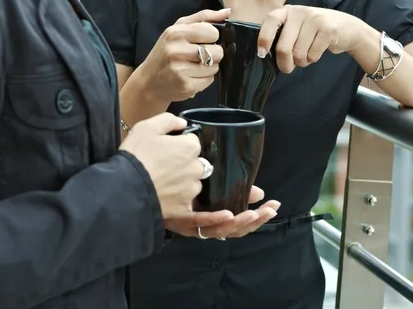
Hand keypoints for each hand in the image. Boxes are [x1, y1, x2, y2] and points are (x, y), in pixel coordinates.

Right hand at [119, 112, 205, 222]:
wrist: (128, 188)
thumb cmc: (137, 154)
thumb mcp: (147, 127)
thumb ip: (169, 120)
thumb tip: (183, 123)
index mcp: (190, 147)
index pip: (192, 141)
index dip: (178, 143)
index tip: (164, 148)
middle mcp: (197, 168)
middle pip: (194, 162)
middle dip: (183, 163)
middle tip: (162, 165)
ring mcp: (192, 189)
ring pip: (192, 182)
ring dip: (182, 181)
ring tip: (162, 182)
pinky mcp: (185, 208)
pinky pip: (185, 201)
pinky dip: (177, 199)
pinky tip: (164, 196)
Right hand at [137, 8, 231, 102]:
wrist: (149, 82)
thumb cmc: (165, 52)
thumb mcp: (178, 28)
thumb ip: (203, 17)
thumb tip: (228, 12)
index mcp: (176, 33)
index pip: (212, 32)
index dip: (211, 37)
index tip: (201, 40)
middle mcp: (177, 51)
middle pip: (217, 52)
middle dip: (212, 54)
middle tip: (197, 55)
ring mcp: (181, 70)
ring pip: (215, 67)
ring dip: (208, 67)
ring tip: (193, 67)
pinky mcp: (186, 86)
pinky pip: (209, 81)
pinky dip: (203, 79)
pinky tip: (190, 77)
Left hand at [166, 186, 280, 238]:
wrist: (140, 185)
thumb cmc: (169, 181)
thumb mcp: (203, 180)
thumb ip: (227, 184)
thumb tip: (258, 190)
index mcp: (209, 218)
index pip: (238, 222)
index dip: (257, 216)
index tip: (272, 205)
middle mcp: (202, 225)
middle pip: (233, 230)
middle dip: (255, 221)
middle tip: (270, 210)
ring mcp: (192, 225)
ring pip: (220, 230)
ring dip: (240, 223)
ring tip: (255, 213)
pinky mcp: (179, 220)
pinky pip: (198, 223)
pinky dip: (214, 220)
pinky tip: (228, 215)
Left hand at [258, 5, 367, 73]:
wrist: (347, 27)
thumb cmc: (314, 31)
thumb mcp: (296, 26)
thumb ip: (282, 35)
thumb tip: (265, 54)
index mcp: (287, 11)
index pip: (271, 20)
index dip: (264, 38)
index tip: (262, 54)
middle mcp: (300, 12)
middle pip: (283, 46)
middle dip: (284, 63)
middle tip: (287, 69)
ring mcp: (315, 20)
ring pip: (299, 54)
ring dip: (301, 61)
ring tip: (306, 55)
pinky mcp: (328, 30)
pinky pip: (313, 55)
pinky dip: (313, 59)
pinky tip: (316, 52)